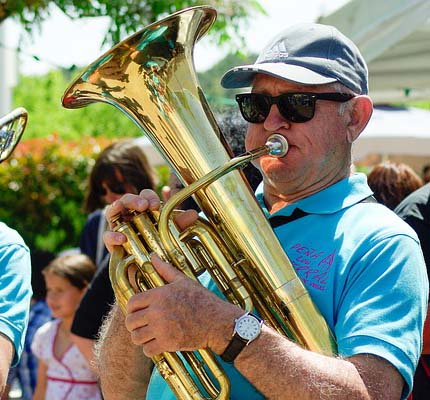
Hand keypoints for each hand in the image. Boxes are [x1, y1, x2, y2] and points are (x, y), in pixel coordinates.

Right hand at [103, 189, 197, 252]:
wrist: (149, 271)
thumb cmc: (160, 247)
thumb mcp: (172, 234)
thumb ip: (180, 224)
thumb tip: (194, 213)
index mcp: (144, 210)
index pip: (144, 196)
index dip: (149, 196)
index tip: (156, 205)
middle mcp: (129, 215)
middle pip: (126, 199)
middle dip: (134, 199)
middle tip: (143, 205)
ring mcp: (118, 227)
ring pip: (112, 212)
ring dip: (118, 208)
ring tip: (122, 210)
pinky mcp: (111, 244)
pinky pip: (107, 237)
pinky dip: (113, 236)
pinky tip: (121, 238)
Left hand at [124, 254, 242, 357]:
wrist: (217, 321)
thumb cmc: (201, 300)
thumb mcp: (183, 281)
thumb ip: (165, 269)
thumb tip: (153, 256)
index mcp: (159, 295)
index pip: (131, 303)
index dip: (132, 308)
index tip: (139, 311)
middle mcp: (157, 312)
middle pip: (130, 321)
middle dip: (135, 324)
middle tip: (143, 324)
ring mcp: (162, 329)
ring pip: (136, 337)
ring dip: (141, 337)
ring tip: (149, 334)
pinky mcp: (168, 344)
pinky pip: (147, 350)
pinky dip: (150, 349)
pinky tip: (157, 343)